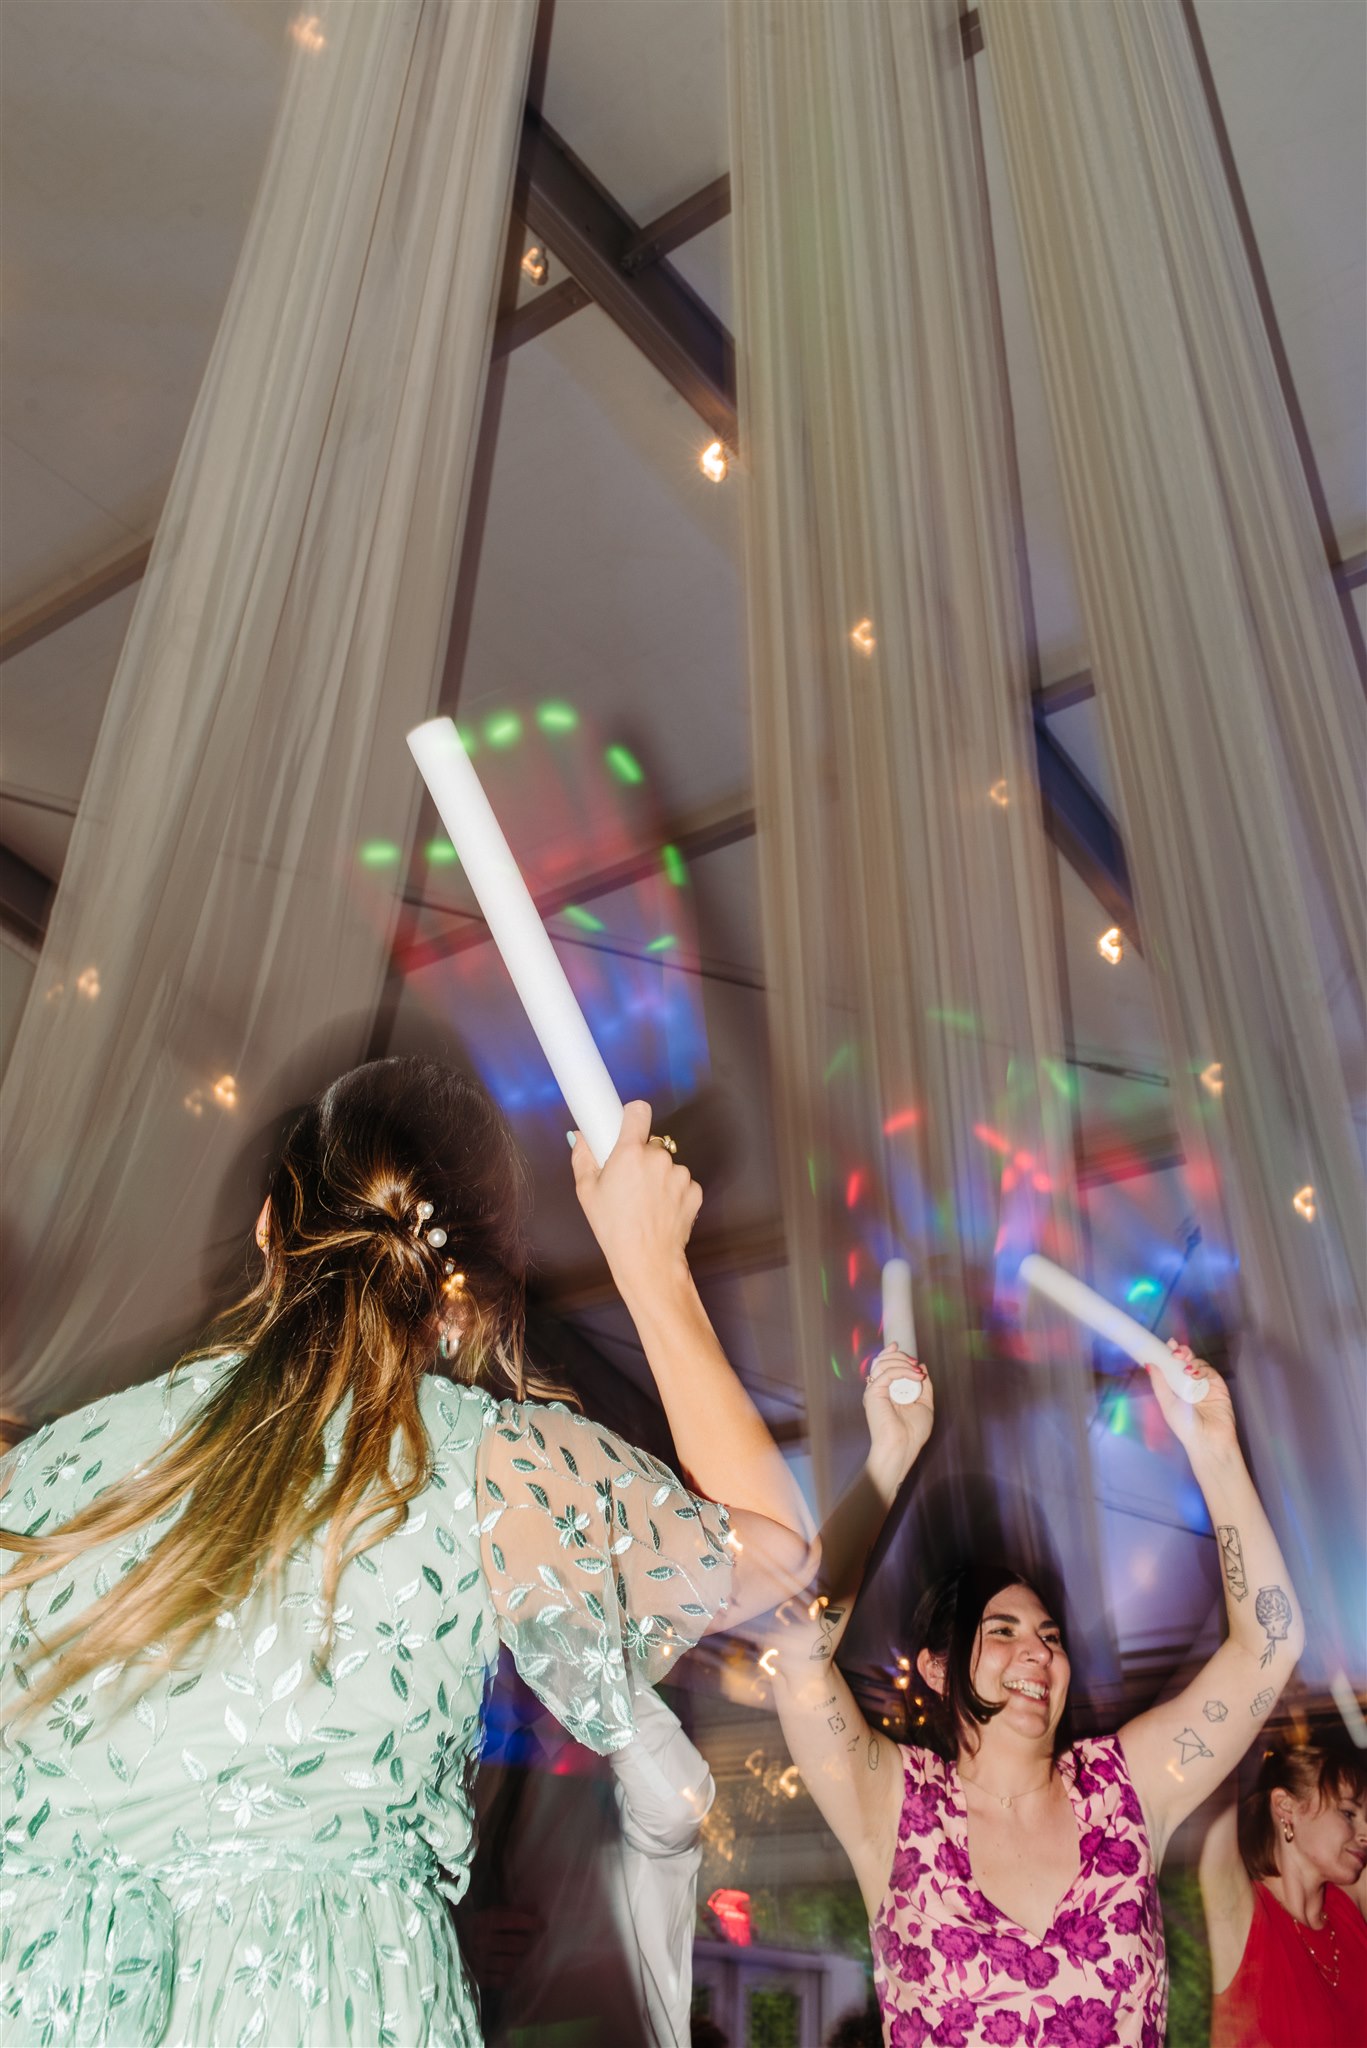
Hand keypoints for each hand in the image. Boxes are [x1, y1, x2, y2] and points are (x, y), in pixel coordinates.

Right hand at [570, 1100, 702, 1295]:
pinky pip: (682, 1182)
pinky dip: (672, 1192)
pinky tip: (660, 1211)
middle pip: (651, 1143)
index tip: (627, 1125)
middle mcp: (658, 1158)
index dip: (632, 1116)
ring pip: (667, 1164)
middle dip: (641, 1157)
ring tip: (644, 1202)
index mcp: (630, 1152)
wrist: (647, 1260)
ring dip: (658, 1176)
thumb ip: (583, 1156)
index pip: (638, 1110)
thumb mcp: (587, 1192)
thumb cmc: (614, 1229)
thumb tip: (581, 1137)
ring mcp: (680, 1174)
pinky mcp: (695, 1190)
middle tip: (629, 1181)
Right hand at [863, 1345, 933, 1490]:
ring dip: (902, 1362)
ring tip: (917, 1371)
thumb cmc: (912, 1432)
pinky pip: (886, 1373)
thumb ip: (924, 1386)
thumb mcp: (924, 1404)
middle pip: (881, 1361)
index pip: (882, 1366)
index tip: (897, 1346)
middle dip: (899, 1356)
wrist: (903, 1446)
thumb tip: (922, 1366)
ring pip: (882, 1363)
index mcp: (886, 1392)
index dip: (889, 1353)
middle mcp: (877, 1390)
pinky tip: (916, 1376)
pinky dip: (903, 1370)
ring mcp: (874, 1391)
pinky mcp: (873, 1393)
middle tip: (914, 1363)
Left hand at [1145, 1342, 1238, 1463]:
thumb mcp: (1167, 1404)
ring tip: (1186, 1367)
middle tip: (1177, 1351)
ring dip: (1192, 1361)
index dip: (1170, 1355)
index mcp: (1177, 1388)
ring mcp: (1206, 1385)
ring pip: (1199, 1364)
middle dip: (1182, 1353)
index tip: (1167, 1344)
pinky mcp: (1219, 1387)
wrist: (1207, 1441)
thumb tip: (1149, 1364)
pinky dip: (1203, 1369)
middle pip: (1187, 1362)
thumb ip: (1159, 1383)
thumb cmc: (1184, 1426)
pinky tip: (1196, 1374)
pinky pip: (1211, 1372)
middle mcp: (1191, 1385)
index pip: (1173, 1367)